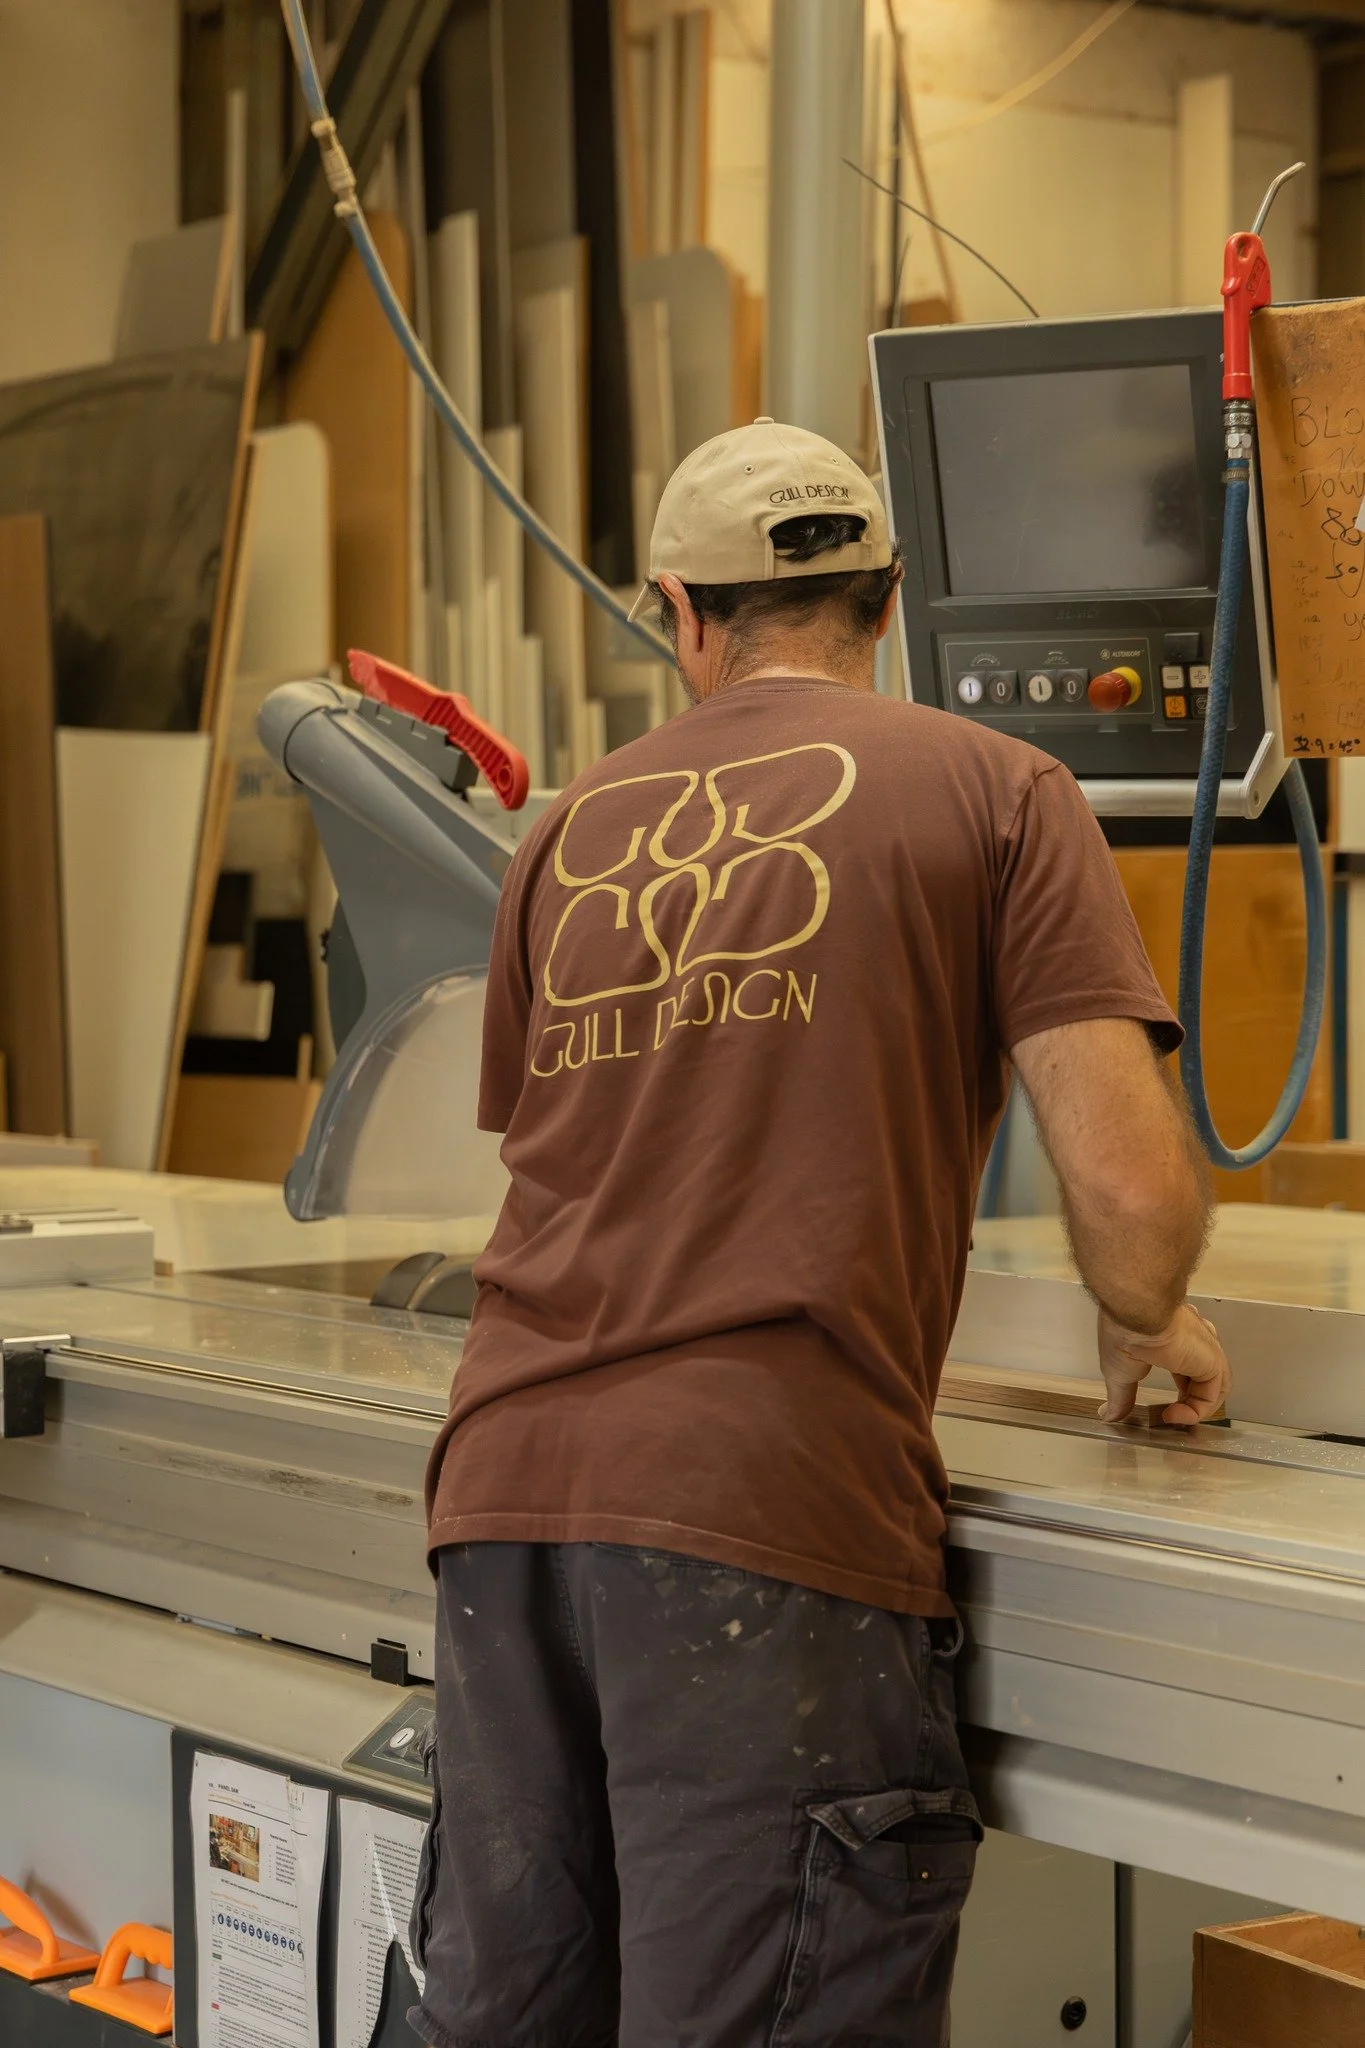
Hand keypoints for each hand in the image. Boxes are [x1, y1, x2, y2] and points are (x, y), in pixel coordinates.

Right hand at [1096, 1303, 1230, 1426]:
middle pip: (1205, 1377)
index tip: (1165, 1408)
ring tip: (1171, 1418)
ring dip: (1193, 1409)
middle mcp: (1195, 1341)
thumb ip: (1120, 1396)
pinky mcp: (1213, 1360)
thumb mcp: (1119, 1372)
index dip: (1182, 1391)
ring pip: (1213, 1387)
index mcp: (1175, 1336)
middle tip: (1172, 1415)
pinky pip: (1213, 1393)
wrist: (1135, 1315)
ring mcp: (1206, 1350)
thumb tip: (1108, 1414)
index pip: (1188, 1366)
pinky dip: (1197, 1411)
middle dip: (1190, 1400)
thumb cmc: (1123, 1332)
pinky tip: (1175, 1415)